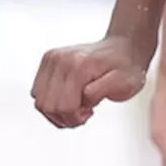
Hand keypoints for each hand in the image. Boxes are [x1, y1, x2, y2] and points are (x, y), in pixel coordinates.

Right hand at [32, 36, 148, 128]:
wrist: (124, 48)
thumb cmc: (127, 68)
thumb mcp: (124, 84)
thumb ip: (100, 93)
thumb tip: (82, 99)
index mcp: (78, 66)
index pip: (64, 106)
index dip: (76, 118)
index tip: (89, 113)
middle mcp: (60, 59)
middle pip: (47, 106)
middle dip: (65, 117)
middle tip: (84, 112)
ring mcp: (51, 58)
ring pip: (39, 101)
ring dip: (57, 111)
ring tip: (78, 104)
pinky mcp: (48, 60)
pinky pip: (38, 91)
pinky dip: (51, 101)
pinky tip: (70, 97)